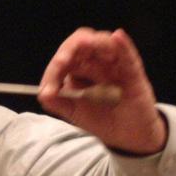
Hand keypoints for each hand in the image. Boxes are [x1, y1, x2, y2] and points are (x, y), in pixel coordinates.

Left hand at [38, 27, 167, 154]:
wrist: (128, 137)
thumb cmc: (103, 120)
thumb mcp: (74, 112)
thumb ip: (57, 102)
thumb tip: (42, 92)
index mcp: (81, 70)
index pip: (66, 57)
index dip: (57, 65)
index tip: (50, 85)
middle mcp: (97, 64)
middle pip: (82, 43)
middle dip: (70, 50)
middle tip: (62, 62)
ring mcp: (115, 66)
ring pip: (104, 43)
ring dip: (93, 43)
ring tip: (84, 46)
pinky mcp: (133, 73)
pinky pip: (128, 56)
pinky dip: (122, 45)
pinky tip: (116, 38)